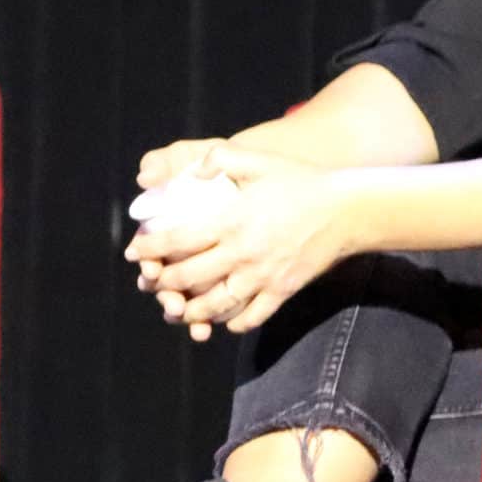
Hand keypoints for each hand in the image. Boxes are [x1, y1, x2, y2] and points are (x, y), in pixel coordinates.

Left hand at [125, 143, 345, 341]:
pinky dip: (233, 323)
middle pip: (189, 277)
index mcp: (231, 220)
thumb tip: (196, 166)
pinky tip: (223, 320)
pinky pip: (251, 316)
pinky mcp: (282, 291)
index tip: (133, 252)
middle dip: (163, 282)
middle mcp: (242, 252)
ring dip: (191, 310)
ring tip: (178, 309)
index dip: (150, 247)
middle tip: (151, 282)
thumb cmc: (301, 181)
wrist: (347, 210)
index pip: (178, 239)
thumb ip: (222, 159)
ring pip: (215, 304)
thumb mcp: (259, 160)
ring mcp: (262, 276)